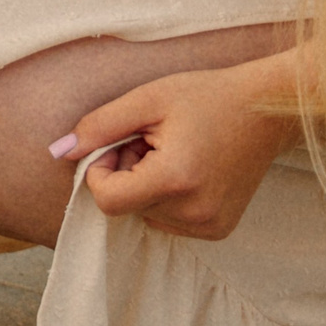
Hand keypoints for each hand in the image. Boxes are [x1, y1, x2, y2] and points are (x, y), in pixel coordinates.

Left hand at [56, 55, 302, 238]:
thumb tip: (60, 150)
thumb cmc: (205, 97)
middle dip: (125, 173)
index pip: (108, 200)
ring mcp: (211, 226)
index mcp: (177, 180)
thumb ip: (98, 126)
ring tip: (172, 152)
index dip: (100, 171)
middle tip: (151, 140)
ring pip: (144, 213)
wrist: (265, 109)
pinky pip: (167, 219)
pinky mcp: (219, 230)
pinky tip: (186, 167)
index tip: (119, 144)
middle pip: (125, 206)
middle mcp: (196, 212)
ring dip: (145, 184)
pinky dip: (165, 196)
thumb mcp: (145, 99)